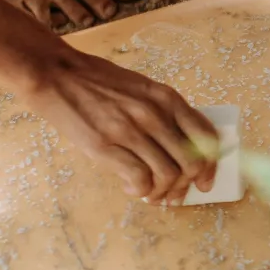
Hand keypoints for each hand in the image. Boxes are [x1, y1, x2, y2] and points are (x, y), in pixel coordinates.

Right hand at [21, 47, 218, 203]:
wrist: (57, 74)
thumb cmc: (99, 82)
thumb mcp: (143, 88)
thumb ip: (165, 112)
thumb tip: (184, 146)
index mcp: (168, 98)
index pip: (207, 138)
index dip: (211, 166)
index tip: (204, 181)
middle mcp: (155, 114)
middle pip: (191, 163)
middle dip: (185, 186)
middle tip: (172, 195)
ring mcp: (130, 130)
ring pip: (167, 175)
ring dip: (162, 192)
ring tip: (149, 193)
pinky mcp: (105, 146)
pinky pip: (139, 179)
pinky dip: (140, 190)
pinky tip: (130, 187)